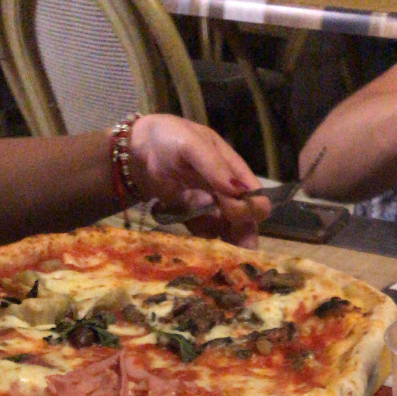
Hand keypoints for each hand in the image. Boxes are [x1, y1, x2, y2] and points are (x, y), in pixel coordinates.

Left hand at [127, 114, 269, 246]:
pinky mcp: (196, 221)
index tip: (227, 212)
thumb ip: (214, 167)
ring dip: (228, 248)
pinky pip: (208, 238)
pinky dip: (207, 246)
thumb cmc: (169, 139)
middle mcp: (229, 194)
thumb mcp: (192, 144)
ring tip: (217, 256)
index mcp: (235, 173)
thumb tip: (238, 192)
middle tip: (231, 253)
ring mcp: (213, 209)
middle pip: (248, 223)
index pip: (257, 199)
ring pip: (231, 235)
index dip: (249, 210)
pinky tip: (200, 248)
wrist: (138, 151)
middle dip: (243, 239)